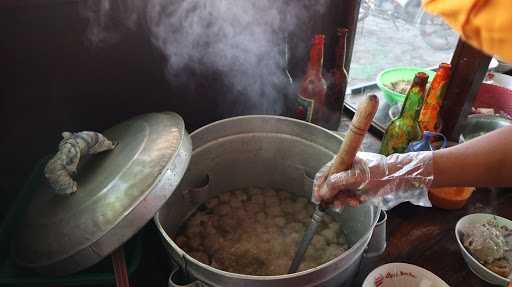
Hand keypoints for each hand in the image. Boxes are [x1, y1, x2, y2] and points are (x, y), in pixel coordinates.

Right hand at [313, 151, 433, 208]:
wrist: (397, 177)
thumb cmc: (376, 172)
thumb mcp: (354, 177)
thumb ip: (336, 184)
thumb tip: (322, 193)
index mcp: (341, 161)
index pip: (323, 173)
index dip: (318, 186)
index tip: (318, 199)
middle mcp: (343, 170)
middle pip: (330, 186)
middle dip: (334, 196)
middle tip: (339, 204)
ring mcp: (350, 179)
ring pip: (339, 193)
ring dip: (344, 200)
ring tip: (353, 202)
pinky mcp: (357, 188)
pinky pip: (348, 197)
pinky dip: (351, 201)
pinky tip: (359, 201)